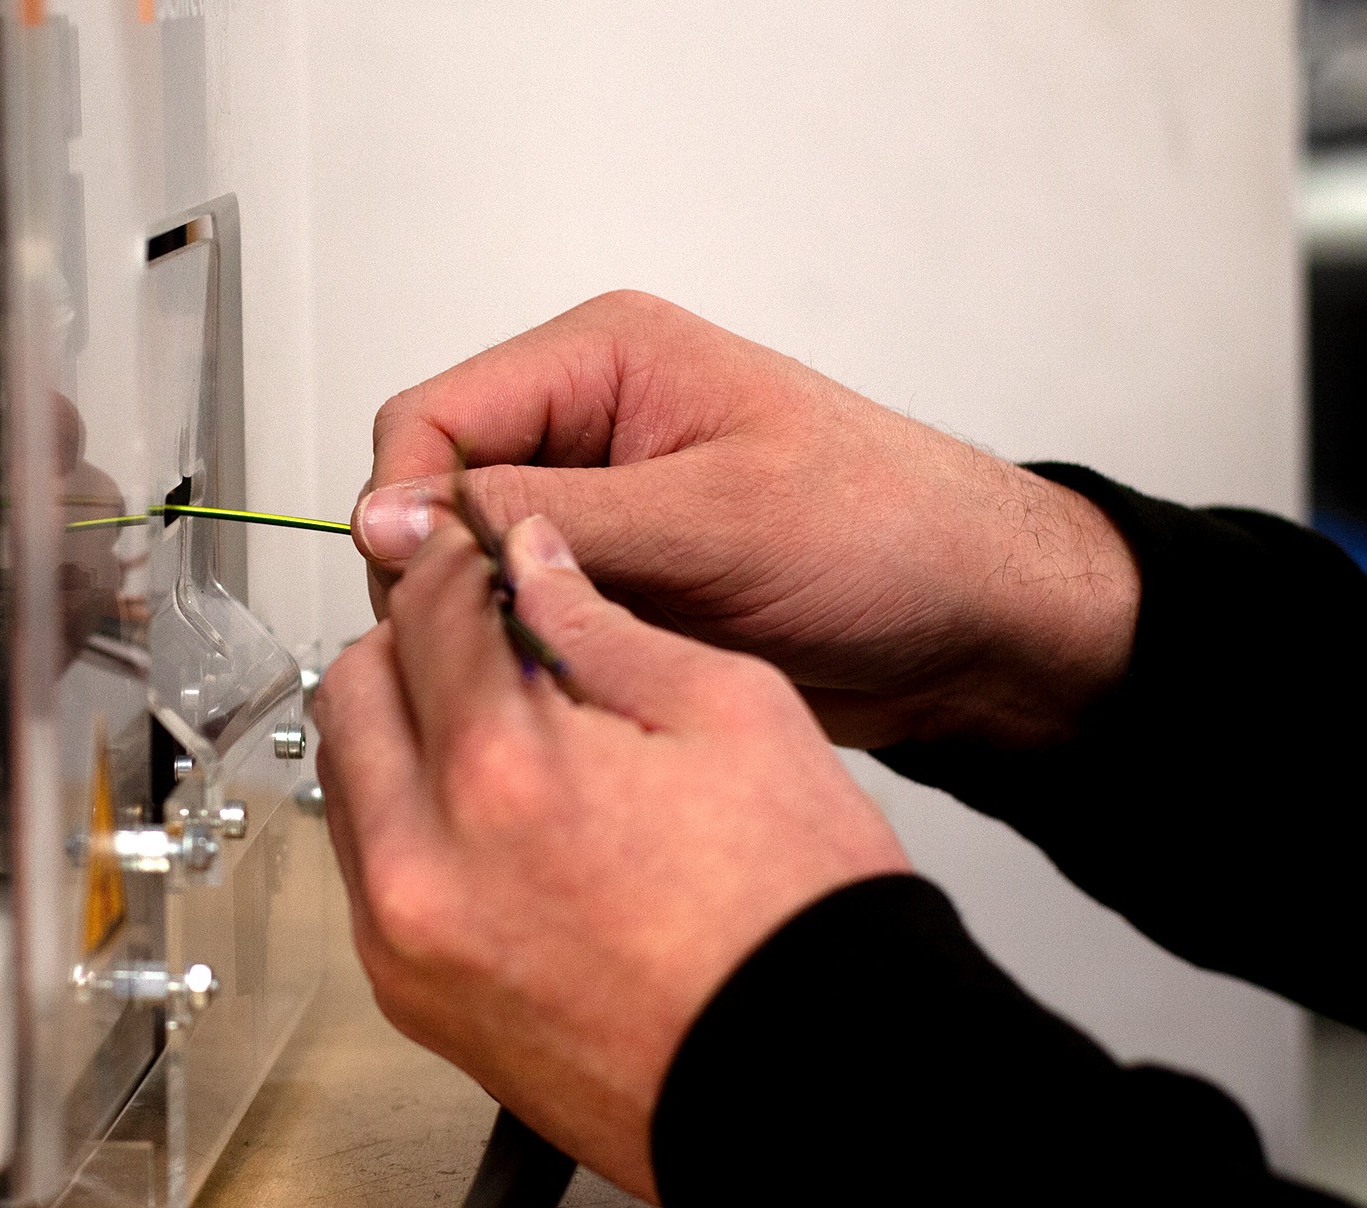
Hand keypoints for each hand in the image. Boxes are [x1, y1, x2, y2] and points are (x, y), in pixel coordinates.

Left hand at [313, 514, 909, 1199]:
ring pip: (349, 780)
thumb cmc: (797, 920)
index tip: (484, 553)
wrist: (812, 1087)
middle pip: (356, 687)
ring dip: (405, 732)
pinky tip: (501, 822)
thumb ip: (604, 624)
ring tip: (505, 733)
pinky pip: (372, 872)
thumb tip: (531, 563)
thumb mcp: (734, 713)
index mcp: (503, 771)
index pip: (426, 607)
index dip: (461, 558)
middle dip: (413, 640)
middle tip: (488, 636)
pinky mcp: (414, 1003)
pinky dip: (413, 822)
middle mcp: (425, 863)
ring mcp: (406, 944)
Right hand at [354, 291, 1138, 748]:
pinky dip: (535, 657)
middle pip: (436, 495)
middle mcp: (587, 426)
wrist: (976, 625)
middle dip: (447, 578)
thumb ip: (542, 519)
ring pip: (472, 570)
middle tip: (504, 646)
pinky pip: (526, 618)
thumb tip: (390, 518)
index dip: (407, 509)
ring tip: (561, 669)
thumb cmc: (889, 535)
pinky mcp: (616, 581)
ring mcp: (600, 510)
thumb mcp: (712, 520)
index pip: (430, 420)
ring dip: (496, 626)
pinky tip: (581, 687)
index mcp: (603, 361)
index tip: (428, 596)